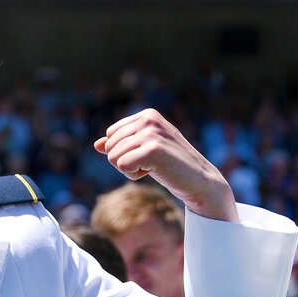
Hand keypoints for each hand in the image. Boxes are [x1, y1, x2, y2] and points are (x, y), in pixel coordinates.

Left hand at [94, 109, 238, 222]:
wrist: (200, 181)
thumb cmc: (171, 165)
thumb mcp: (144, 150)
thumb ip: (121, 145)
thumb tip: (97, 144)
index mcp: (147, 115)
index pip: (111, 134)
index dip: (124, 150)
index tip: (147, 154)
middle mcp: (149, 119)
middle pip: (110, 145)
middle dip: (125, 160)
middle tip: (151, 163)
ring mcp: (151, 133)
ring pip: (113, 156)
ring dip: (130, 169)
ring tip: (154, 167)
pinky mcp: (153, 150)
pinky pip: (122, 166)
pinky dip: (133, 175)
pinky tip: (153, 172)